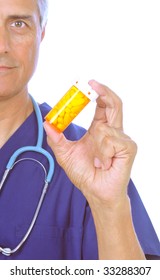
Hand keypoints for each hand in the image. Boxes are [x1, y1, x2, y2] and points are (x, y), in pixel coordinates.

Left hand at [44, 80, 136, 207]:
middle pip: (115, 104)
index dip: (99, 92)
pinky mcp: (128, 148)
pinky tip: (104, 164)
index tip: (88, 84)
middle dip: (104, 92)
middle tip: (92, 84)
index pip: (103, 105)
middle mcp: (113, 131)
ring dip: (95, 146)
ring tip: (96, 161)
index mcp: (100, 129)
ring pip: (105, 128)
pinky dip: (102, 154)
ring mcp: (123, 139)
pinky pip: (111, 141)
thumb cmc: (85, 173)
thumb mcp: (65, 154)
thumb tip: (47, 123)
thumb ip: (56, 139)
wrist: (96, 191)